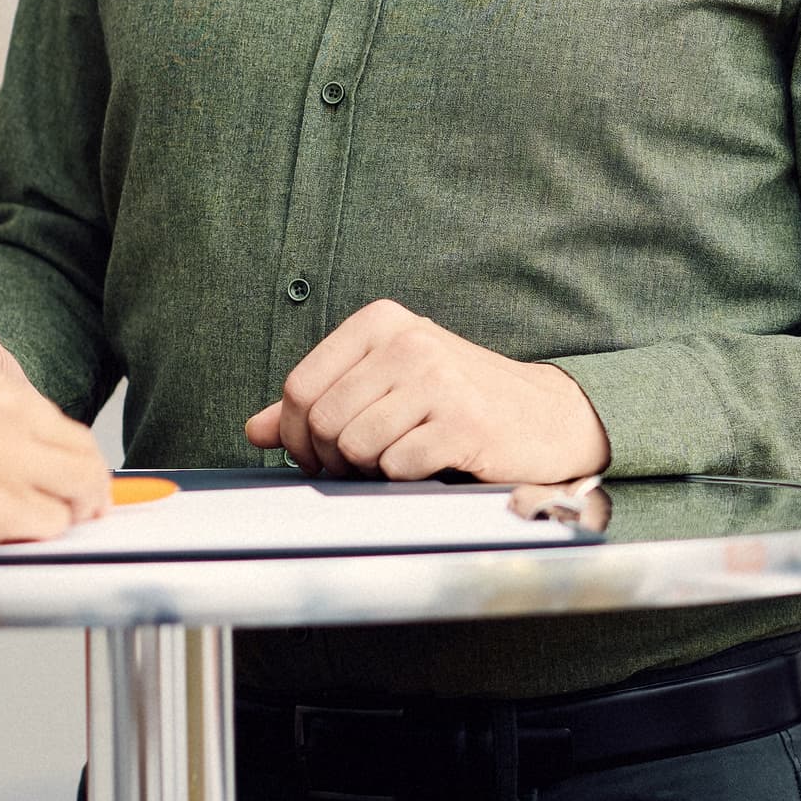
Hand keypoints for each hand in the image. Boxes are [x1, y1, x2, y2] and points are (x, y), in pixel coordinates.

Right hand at [0, 366, 112, 561]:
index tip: (69, 473)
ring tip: (62, 524)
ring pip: (81, 483)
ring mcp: (5, 452)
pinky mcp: (0, 500)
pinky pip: (53, 522)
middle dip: (85, 484)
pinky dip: (44, 535)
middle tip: (82, 508)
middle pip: (79, 448)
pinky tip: (22, 537)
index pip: (52, 415)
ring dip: (76, 509)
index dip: (66, 452)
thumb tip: (25, 454)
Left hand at [243, 300, 610, 483]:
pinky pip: (397, 466)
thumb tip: (256, 430)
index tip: (315, 456)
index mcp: (381, 322)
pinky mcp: (464, 421)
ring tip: (398, 460)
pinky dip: (405, 477)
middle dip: (332, 460)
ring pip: (356, 446)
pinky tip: (429, 464)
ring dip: (369, 470)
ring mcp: (438, 378)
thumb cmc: (457, 401)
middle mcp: (409, 341)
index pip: (300, 387)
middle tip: (359, 467)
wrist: (544, 417)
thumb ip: (320, 402)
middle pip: (324, 421)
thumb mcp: (385, 385)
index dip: (296, 435)